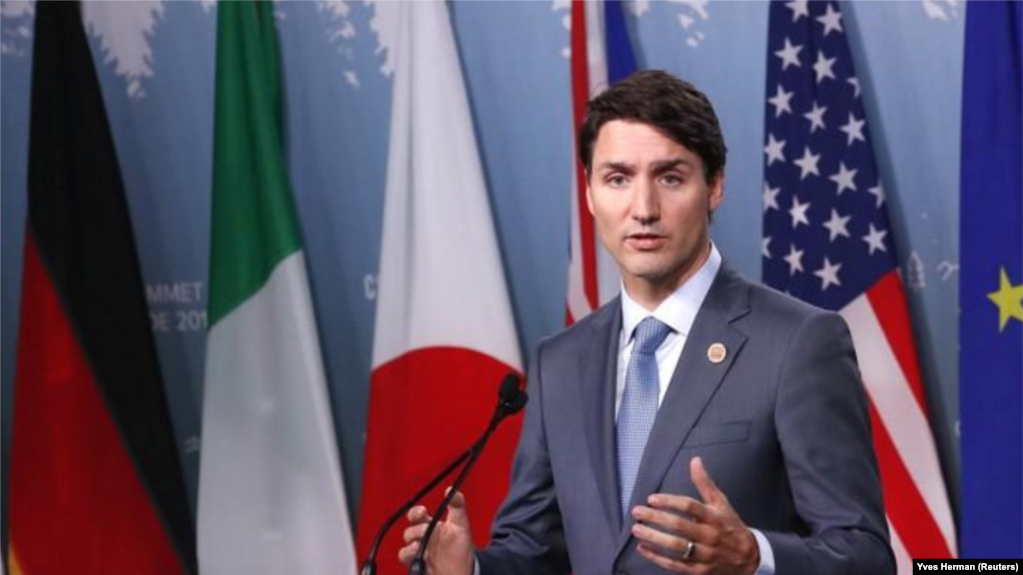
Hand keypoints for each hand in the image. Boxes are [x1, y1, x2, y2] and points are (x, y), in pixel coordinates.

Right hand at [398, 488, 475, 574]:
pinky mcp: (418, 566)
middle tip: (425, 530)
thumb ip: (457, 506)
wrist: (464, 571)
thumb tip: (451, 490)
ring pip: (405, 547)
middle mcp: (422, 539)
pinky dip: (409, 557)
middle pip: (409, 531)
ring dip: (410, 545)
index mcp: (430, 525)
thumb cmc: (461, 547)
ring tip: (419, 545)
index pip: (416, 515)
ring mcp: (419, 553)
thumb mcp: (461, 524)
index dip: (416, 512)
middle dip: (414, 530)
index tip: (423, 511)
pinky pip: (407, 561)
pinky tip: (418, 556)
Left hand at [629, 457, 759, 574]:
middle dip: (655, 518)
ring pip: (675, 547)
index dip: (669, 502)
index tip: (651, 499)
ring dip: (653, 538)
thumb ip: (705, 483)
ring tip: (636, 529)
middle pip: (679, 526)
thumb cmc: (730, 526)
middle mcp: (709, 536)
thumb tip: (695, 460)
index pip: (689, 506)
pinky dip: (657, 558)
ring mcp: (704, 555)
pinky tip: (643, 548)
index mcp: (714, 517)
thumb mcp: (721, 503)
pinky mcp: (698, 570)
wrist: (749, 558)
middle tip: (637, 512)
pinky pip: (675, 565)